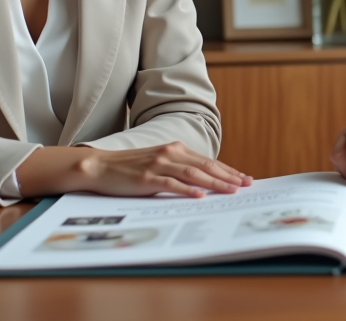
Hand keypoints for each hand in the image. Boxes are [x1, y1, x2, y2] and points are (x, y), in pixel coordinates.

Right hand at [17, 142, 252, 198]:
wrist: (100, 166)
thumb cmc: (129, 167)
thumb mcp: (158, 162)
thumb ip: (178, 168)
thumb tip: (202, 181)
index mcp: (174, 149)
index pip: (207, 160)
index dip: (227, 169)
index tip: (243, 178)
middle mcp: (170, 153)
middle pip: (205, 166)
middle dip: (228, 176)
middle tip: (245, 185)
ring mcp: (159, 165)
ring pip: (194, 174)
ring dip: (215, 183)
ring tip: (231, 190)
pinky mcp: (147, 178)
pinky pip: (172, 184)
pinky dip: (188, 190)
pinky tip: (200, 196)